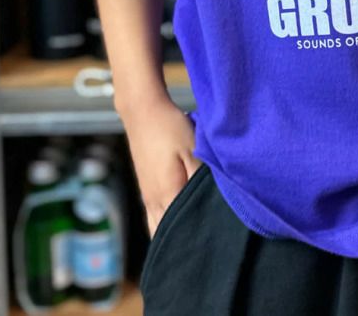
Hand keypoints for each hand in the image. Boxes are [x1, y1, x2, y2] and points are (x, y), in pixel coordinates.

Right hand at [119, 94, 202, 238]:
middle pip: (168, 236)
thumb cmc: (171, 128)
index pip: (181, 232)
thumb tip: (211, 206)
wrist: (144, 111)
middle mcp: (154, 202)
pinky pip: (154, 218)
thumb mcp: (193, 150)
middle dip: (184, 244)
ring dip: (173, 235)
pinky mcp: (146, 189)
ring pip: (158, 229)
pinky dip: (165, 225)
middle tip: (206, 245)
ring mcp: (148, 197)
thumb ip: (201, 179)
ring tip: (192, 238)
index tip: (214, 244)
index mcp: (168, 195)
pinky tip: (177, 223)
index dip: (197, 240)